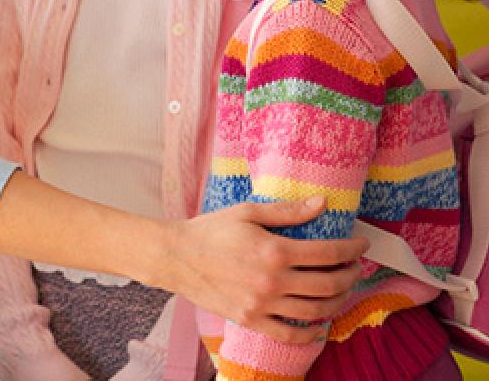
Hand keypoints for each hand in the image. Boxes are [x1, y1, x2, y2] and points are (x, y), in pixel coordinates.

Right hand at [160, 197, 366, 343]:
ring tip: (342, 290)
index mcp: (274, 250)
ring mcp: (263, 305)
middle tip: (355, 267)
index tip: (361, 245)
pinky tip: (320, 323)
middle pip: (328, 284)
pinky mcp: (252, 320)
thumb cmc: (211, 229)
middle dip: (350, 275)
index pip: (327, 253)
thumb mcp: (247, 211)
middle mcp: (273, 281)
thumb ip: (287, 211)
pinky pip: (291, 334)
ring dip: (338, 301)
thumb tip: (322, 203)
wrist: (176, 256)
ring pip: (315, 311)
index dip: (351, 249)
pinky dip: (312, 333)